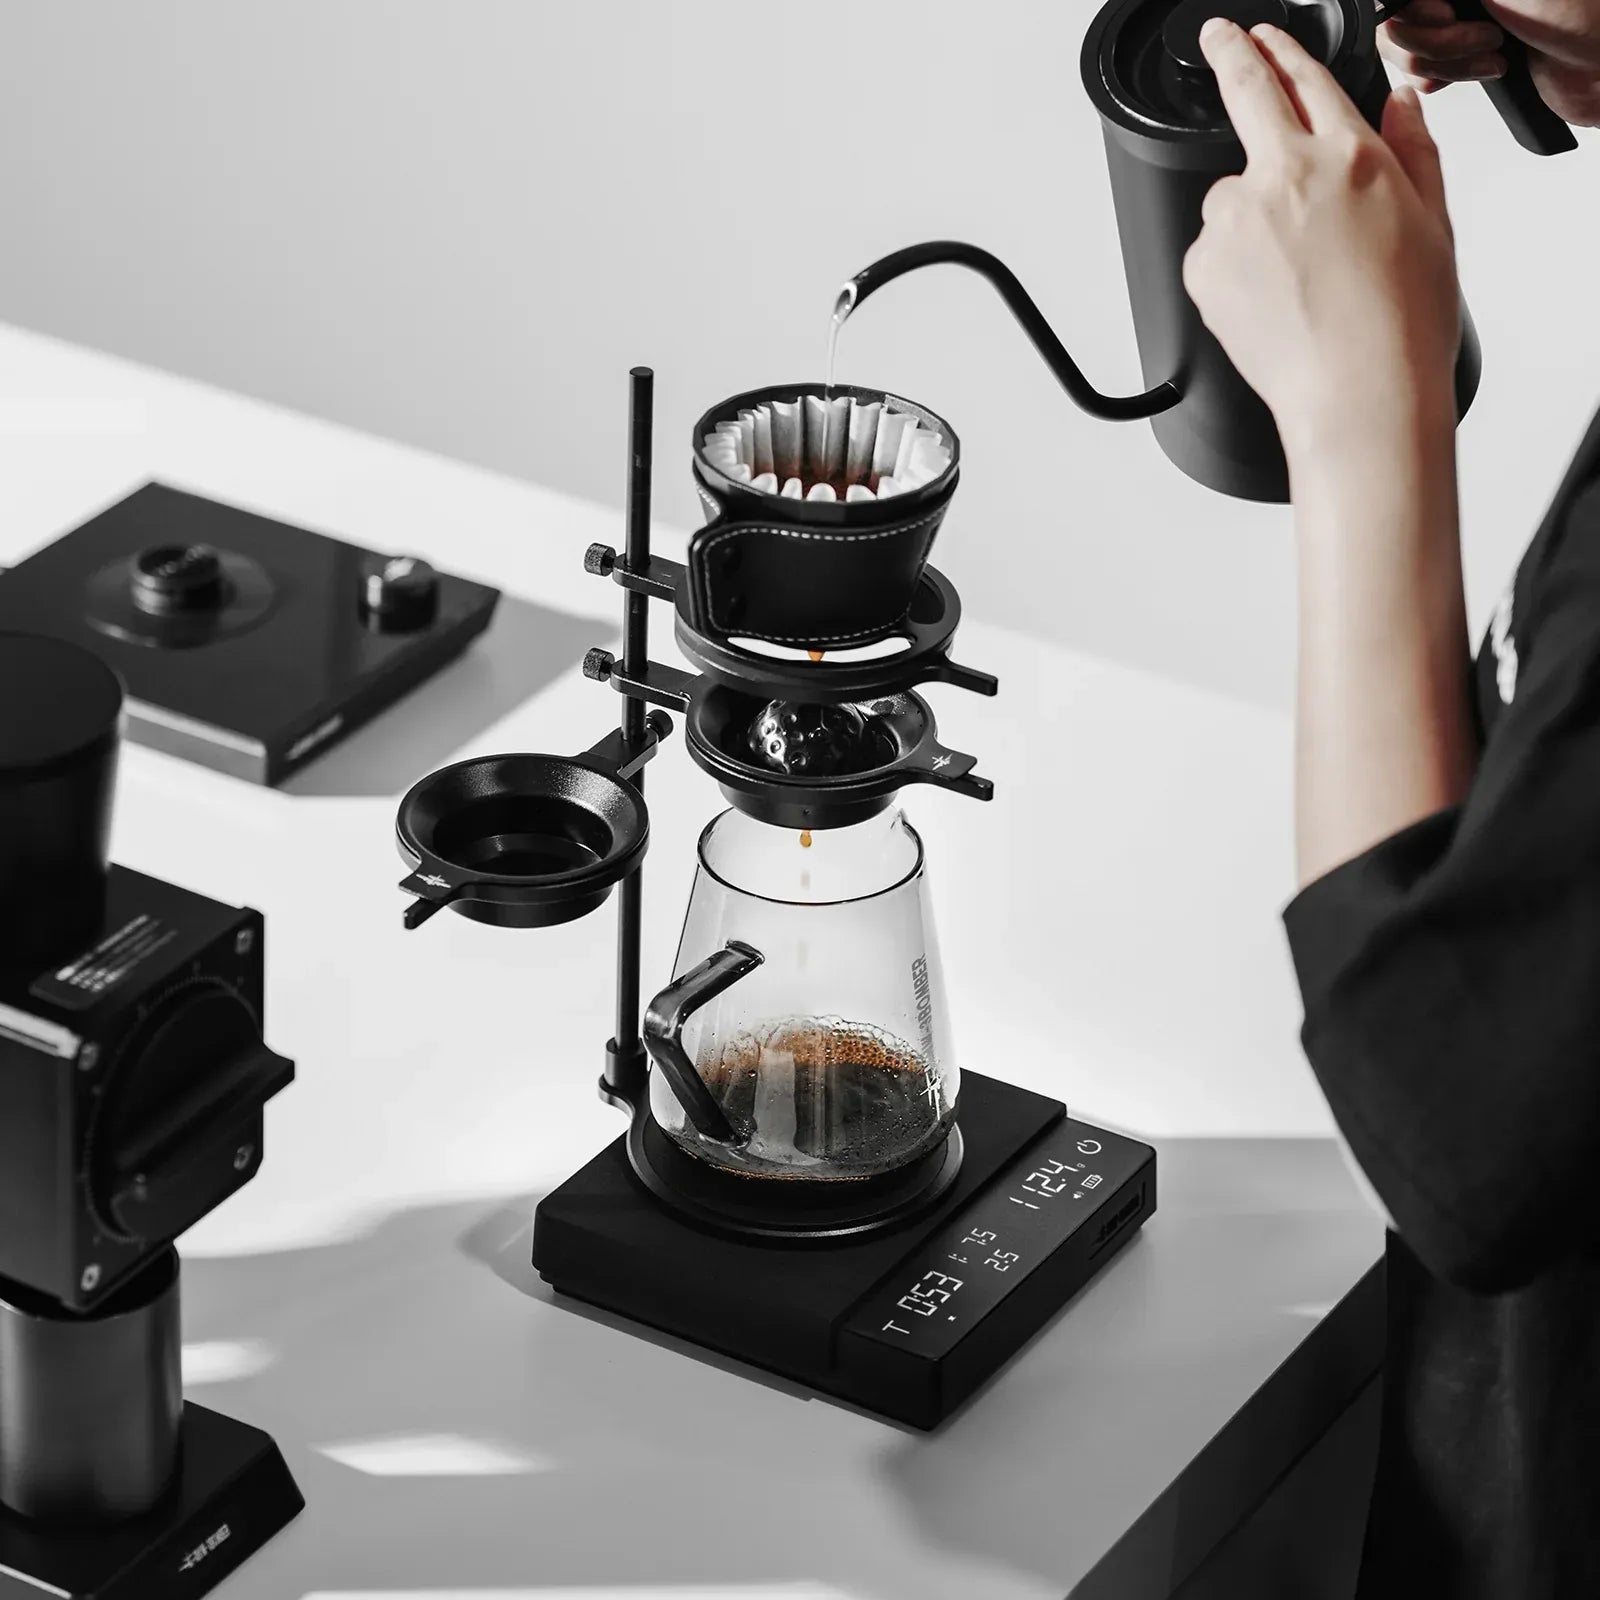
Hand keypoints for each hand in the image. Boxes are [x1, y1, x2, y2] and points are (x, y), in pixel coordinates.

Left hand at [1182, 20, 1461, 463]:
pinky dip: (1229, 268)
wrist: (1356, 394)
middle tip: (1217, 40)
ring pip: (1226, 197)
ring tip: (1290, 278)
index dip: (1278, 51)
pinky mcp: (1201, 264)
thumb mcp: (1432, 224)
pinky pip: (1209, 251)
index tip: (1258, 37)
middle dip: (1229, 55)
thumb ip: (1413, 153)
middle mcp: (1286, 174)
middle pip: (1246, 95)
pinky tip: (1268, 300)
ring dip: (1246, 218)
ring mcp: (1237, 218)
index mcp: (1351, 155)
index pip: (1305, 79)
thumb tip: (1399, 105)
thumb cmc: (1400, 324)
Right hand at [1381, 0, 1599, 122]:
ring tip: (1493, 53)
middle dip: (1437, 41)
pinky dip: (1445, 79)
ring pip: (1407, 51)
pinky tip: (1480, 70)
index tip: (1448, 14)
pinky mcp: (1461, 54)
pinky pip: (1424, 73)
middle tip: (1486, 36)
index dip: (1416, 11)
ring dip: (1448, 64)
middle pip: (1397, 22)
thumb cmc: (1578, 12)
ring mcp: (1458, 19)